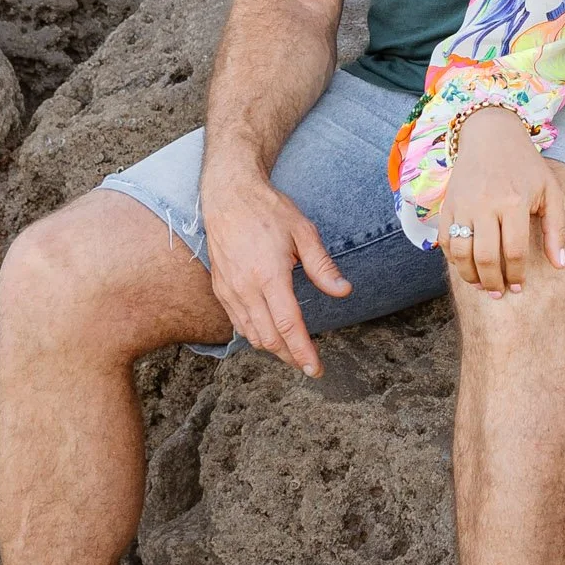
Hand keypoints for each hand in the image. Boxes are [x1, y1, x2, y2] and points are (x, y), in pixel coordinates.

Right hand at [200, 164, 350, 379]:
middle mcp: (245, 288)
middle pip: (269, 338)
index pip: (288, 326)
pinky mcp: (220, 288)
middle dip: (290, 356)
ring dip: (273, 348)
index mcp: (269, 276)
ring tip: (293, 351)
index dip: (303, 351)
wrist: (228, 195)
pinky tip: (269, 333)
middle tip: (309, 364)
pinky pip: (238, 323)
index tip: (315, 369)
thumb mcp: (304, 232)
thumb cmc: (268, 210)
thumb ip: (322, 266)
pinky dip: (255, 334)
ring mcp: (229, 290)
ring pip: (251, 335)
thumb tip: (343, 291)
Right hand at [443, 105, 564, 293]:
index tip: (519, 286)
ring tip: (481, 285)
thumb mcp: (550, 191)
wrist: (491, 135)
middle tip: (499, 293)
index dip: (516, 275)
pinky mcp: (447, 203)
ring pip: (460, 253)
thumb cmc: (525, 166)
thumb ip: (557, 229)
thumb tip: (560, 265)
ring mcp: (463, 204)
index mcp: (514, 202)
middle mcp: (486, 204)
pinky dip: (452, 259)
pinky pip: (444, 239)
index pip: (513, 252)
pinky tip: (465, 266)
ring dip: (469, 276)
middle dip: (493, 282)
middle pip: (485, 257)